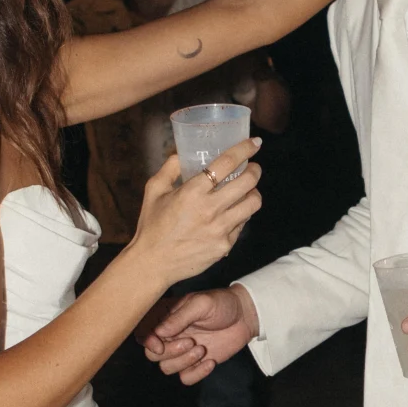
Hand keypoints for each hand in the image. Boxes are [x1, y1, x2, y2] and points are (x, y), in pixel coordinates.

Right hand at [127, 139, 261, 290]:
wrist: (153, 263)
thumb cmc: (152, 226)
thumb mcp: (154, 191)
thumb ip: (169, 169)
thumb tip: (181, 153)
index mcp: (192, 192)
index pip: (226, 163)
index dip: (244, 149)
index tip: (255, 143)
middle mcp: (210, 209)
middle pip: (248, 182)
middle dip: (255, 170)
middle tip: (252, 168)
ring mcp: (220, 229)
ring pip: (253, 204)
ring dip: (254, 193)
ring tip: (247, 190)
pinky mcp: (225, 245)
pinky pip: (242, 224)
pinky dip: (241, 214)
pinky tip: (233, 212)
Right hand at [142, 284, 260, 386]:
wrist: (244, 316)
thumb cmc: (222, 304)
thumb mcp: (201, 304)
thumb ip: (179, 317)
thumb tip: (159, 331)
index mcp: (165, 316)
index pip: (142, 331)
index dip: (146, 341)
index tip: (160, 344)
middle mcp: (169, 334)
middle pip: (152, 354)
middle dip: (170, 352)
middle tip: (191, 342)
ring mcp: (181, 350)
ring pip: (166, 368)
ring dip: (184, 362)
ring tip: (202, 349)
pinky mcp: (194, 363)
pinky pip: (185, 378)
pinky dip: (197, 373)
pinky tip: (210, 361)